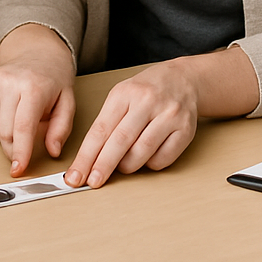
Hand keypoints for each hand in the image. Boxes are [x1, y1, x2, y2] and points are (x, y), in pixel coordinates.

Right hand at [0, 25, 76, 176]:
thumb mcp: (67, 103)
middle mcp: (8, 82)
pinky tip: (6, 115)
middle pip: (5, 133)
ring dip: (6, 135)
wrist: (37, 54)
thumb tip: (52, 150)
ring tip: (20, 118)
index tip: (18, 168)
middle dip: (15, 148)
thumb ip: (61, 129)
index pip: (23, 126)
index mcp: (33, 87)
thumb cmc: (52, 80)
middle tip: (26, 145)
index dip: (21, 151)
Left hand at [64, 60, 198, 188]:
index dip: (86, 156)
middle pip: (120, 141)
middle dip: (103, 166)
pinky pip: (163, 159)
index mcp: (125, 92)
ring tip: (124, 165)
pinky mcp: (185, 130)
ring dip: (128, 166)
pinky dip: (151, 164)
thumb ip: (107, 122)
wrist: (184, 79)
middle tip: (92, 181)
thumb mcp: (122, 95)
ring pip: (142, 152)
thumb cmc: (147, 90)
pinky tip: (147, 157)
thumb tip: (90, 159)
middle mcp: (147, 102)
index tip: (76, 175)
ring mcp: (168, 115)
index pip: (100, 129)